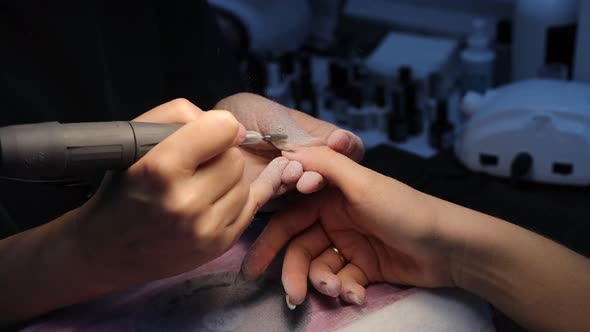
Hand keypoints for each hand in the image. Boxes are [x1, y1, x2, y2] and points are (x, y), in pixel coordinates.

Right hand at [67, 99, 285, 287]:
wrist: (108, 252)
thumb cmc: (121, 191)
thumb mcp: (135, 140)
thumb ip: (177, 115)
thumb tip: (228, 125)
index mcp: (160, 169)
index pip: (221, 129)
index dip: (220, 126)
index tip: (214, 132)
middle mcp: (185, 202)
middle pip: (235, 158)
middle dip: (221, 156)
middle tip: (198, 166)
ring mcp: (204, 228)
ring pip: (244, 183)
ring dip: (228, 180)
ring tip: (200, 187)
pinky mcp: (219, 246)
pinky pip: (248, 207)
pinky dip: (233, 201)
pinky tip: (210, 203)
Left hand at [215, 93, 363, 194]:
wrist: (207, 129)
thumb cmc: (244, 114)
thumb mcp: (275, 115)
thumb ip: (302, 132)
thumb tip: (335, 145)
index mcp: (315, 139)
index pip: (346, 146)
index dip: (347, 146)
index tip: (338, 143)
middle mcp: (308, 163)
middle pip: (334, 173)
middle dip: (325, 171)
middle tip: (313, 169)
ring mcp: (290, 182)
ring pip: (310, 188)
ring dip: (305, 181)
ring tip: (292, 172)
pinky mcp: (269, 198)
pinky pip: (283, 199)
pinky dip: (282, 189)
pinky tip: (277, 179)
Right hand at [240, 146, 455, 306]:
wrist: (450, 247)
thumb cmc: (405, 210)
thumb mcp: (362, 183)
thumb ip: (325, 163)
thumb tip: (286, 151)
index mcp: (331, 194)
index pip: (290, 217)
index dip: (271, 240)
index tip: (252, 265)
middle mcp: (336, 217)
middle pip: (301, 247)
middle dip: (295, 271)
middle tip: (291, 295)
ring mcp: (349, 243)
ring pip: (320, 267)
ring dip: (324, 282)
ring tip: (338, 291)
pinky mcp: (363, 266)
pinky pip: (342, 279)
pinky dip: (346, 289)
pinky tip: (357, 293)